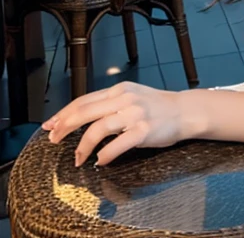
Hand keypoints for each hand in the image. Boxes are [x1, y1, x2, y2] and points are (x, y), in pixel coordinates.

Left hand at [42, 82, 185, 166]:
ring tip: (78, 158)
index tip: (51, 125)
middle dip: (64, 127)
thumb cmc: (158, 106)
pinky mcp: (144, 131)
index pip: (84, 100)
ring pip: (98, 129)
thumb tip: (82, 117)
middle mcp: (125, 99)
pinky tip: (100, 160)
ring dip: (82, 146)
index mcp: (120, 90)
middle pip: (85, 111)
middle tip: (53, 139)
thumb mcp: (132, 96)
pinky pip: (116, 145)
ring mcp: (135, 114)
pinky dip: (104, 155)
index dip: (64, 114)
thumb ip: (110, 103)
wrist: (185, 111)